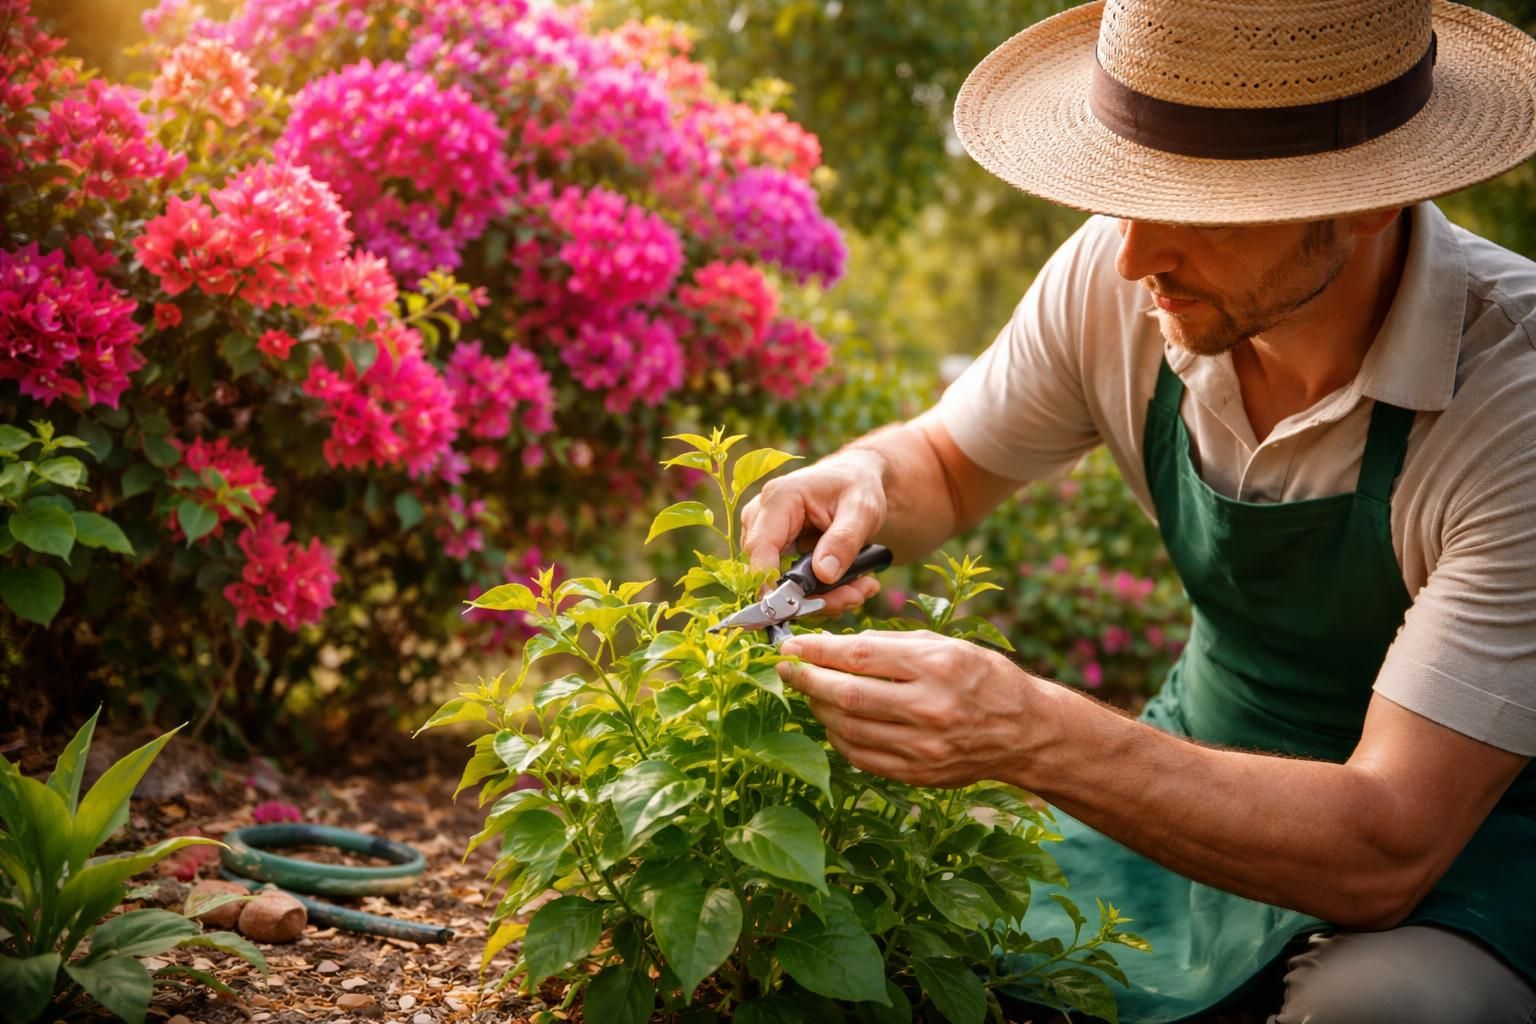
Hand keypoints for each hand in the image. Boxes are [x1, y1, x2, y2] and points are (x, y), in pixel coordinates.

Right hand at [740, 450, 887, 614]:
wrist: (854, 481)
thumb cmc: (856, 486)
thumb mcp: (862, 509)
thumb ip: (844, 540)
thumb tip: (823, 574)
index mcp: (779, 498)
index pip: (760, 546)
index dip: (769, 581)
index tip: (793, 608)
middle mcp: (761, 517)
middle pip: (770, 571)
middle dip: (811, 595)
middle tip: (855, 597)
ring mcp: (764, 535)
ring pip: (779, 583)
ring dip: (821, 597)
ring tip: (861, 590)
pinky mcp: (773, 552)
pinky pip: (788, 583)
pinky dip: (820, 593)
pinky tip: (851, 587)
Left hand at [777, 630, 1035, 787]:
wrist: (1026, 732)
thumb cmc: (984, 678)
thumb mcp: (946, 645)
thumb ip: (892, 645)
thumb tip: (835, 646)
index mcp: (937, 666)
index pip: (860, 655)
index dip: (816, 651)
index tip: (790, 646)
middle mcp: (929, 708)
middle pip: (847, 695)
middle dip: (806, 680)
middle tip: (784, 668)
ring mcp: (923, 747)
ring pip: (847, 729)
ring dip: (818, 709)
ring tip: (808, 692)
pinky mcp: (918, 774)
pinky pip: (860, 756)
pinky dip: (838, 737)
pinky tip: (834, 720)